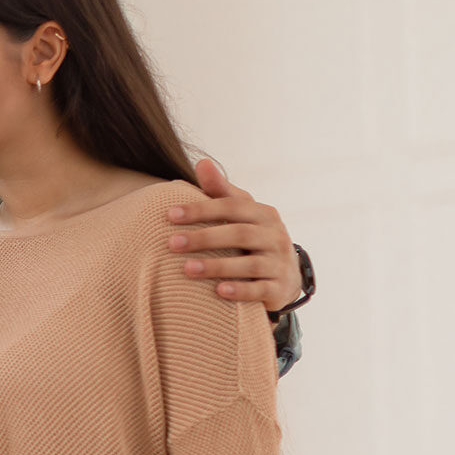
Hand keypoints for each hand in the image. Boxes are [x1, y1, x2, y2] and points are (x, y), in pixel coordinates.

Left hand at [168, 157, 303, 311]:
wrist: (285, 274)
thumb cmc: (252, 237)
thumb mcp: (241, 214)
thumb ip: (220, 191)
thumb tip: (202, 162)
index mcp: (263, 214)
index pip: (231, 206)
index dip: (201, 209)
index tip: (169, 214)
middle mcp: (275, 236)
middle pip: (239, 234)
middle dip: (204, 238)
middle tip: (171, 243)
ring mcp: (279, 263)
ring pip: (250, 264)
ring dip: (217, 266)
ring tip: (186, 268)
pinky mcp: (279, 289)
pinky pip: (260, 290)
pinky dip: (240, 290)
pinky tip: (219, 292)